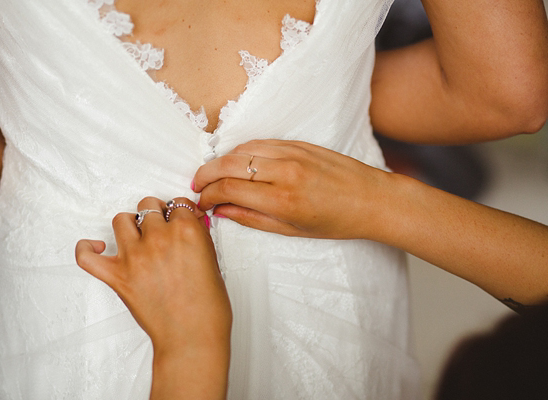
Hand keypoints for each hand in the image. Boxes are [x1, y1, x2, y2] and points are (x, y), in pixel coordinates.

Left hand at [75, 197, 230, 398]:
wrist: (192, 337)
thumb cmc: (207, 307)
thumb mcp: (212, 261)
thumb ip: (197, 239)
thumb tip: (188, 226)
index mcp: (187, 232)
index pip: (177, 204)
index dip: (178, 212)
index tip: (178, 219)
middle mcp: (159, 238)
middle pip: (147, 206)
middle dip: (155, 214)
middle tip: (159, 228)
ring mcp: (135, 256)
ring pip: (121, 220)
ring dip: (129, 225)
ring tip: (136, 236)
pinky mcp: (117, 276)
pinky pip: (87, 256)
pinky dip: (86, 249)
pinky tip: (96, 247)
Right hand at [193, 139, 390, 239]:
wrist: (371, 199)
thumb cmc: (336, 222)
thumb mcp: (292, 230)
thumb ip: (252, 219)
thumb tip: (221, 212)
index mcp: (282, 200)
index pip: (228, 189)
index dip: (207, 196)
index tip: (201, 203)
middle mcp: (284, 172)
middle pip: (228, 165)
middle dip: (205, 175)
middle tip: (197, 187)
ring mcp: (291, 153)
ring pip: (241, 149)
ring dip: (220, 161)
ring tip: (213, 176)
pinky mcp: (298, 143)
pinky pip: (260, 142)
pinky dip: (242, 151)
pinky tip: (237, 163)